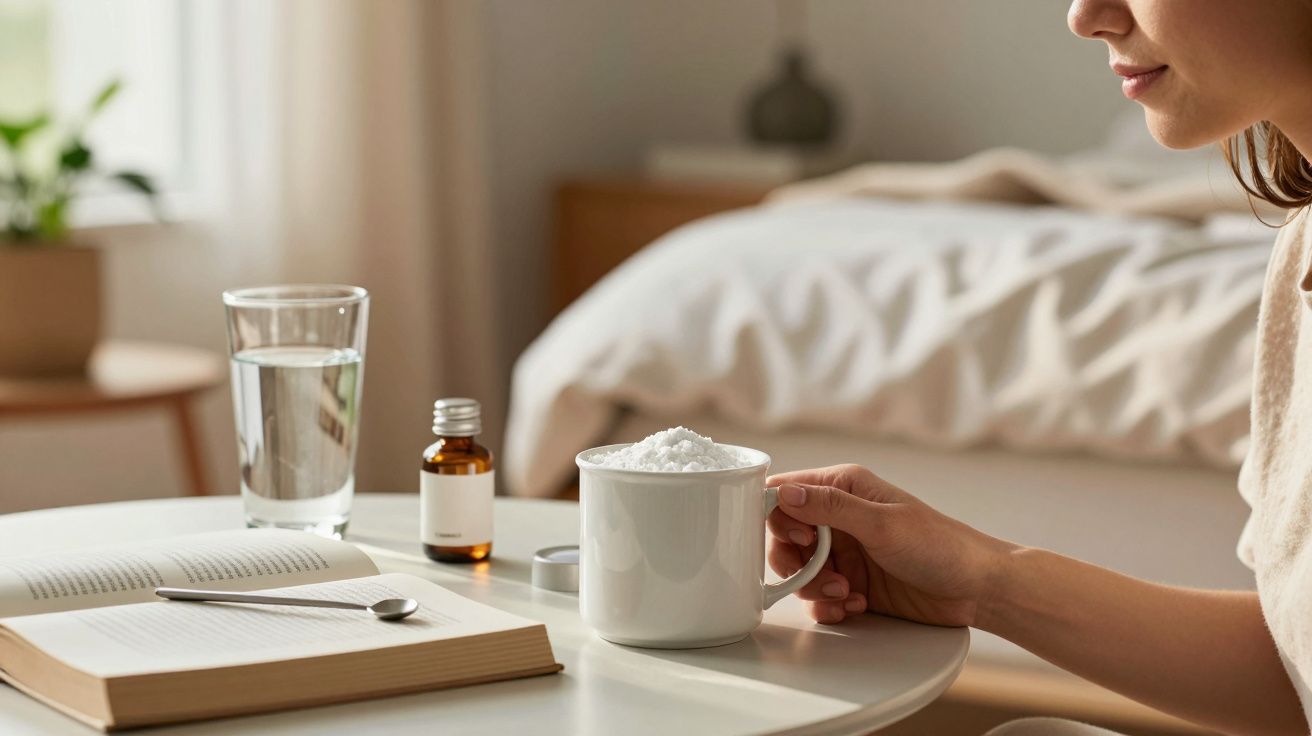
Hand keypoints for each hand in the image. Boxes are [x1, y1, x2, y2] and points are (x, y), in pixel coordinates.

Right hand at [767, 464, 1014, 626]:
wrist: (976, 589)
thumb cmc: (940, 545)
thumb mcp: (882, 524)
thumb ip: (830, 507)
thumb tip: (784, 493)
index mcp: (843, 487)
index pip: (785, 492)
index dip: (779, 517)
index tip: (799, 541)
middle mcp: (838, 517)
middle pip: (783, 536)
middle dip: (796, 562)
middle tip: (821, 576)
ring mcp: (843, 551)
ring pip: (797, 570)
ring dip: (813, 588)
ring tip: (845, 593)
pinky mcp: (850, 582)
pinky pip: (816, 596)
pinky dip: (826, 605)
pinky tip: (853, 605)